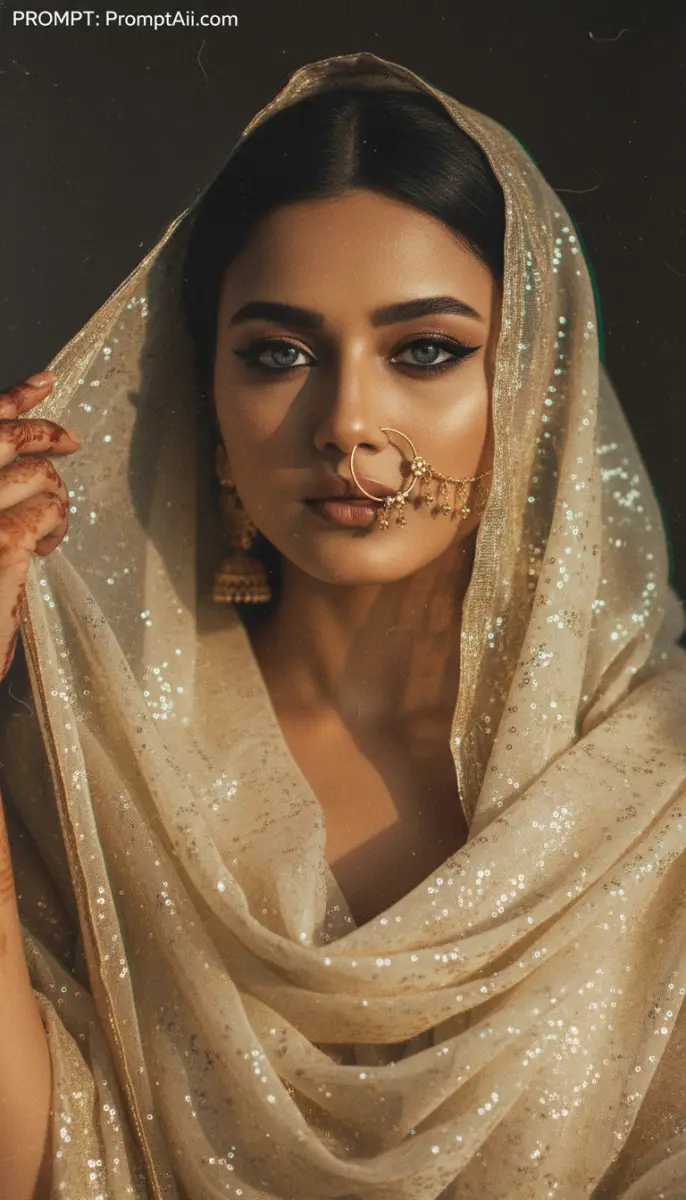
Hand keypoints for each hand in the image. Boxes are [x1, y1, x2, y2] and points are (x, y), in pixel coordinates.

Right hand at [0, 371, 79, 681]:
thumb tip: (19, 475)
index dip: (15, 397)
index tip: (46, 380)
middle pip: (8, 436)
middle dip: (46, 432)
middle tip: (72, 440)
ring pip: (38, 474)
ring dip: (53, 497)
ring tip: (48, 528)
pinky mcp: (1, 538)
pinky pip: (48, 509)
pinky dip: (56, 526)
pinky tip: (44, 550)